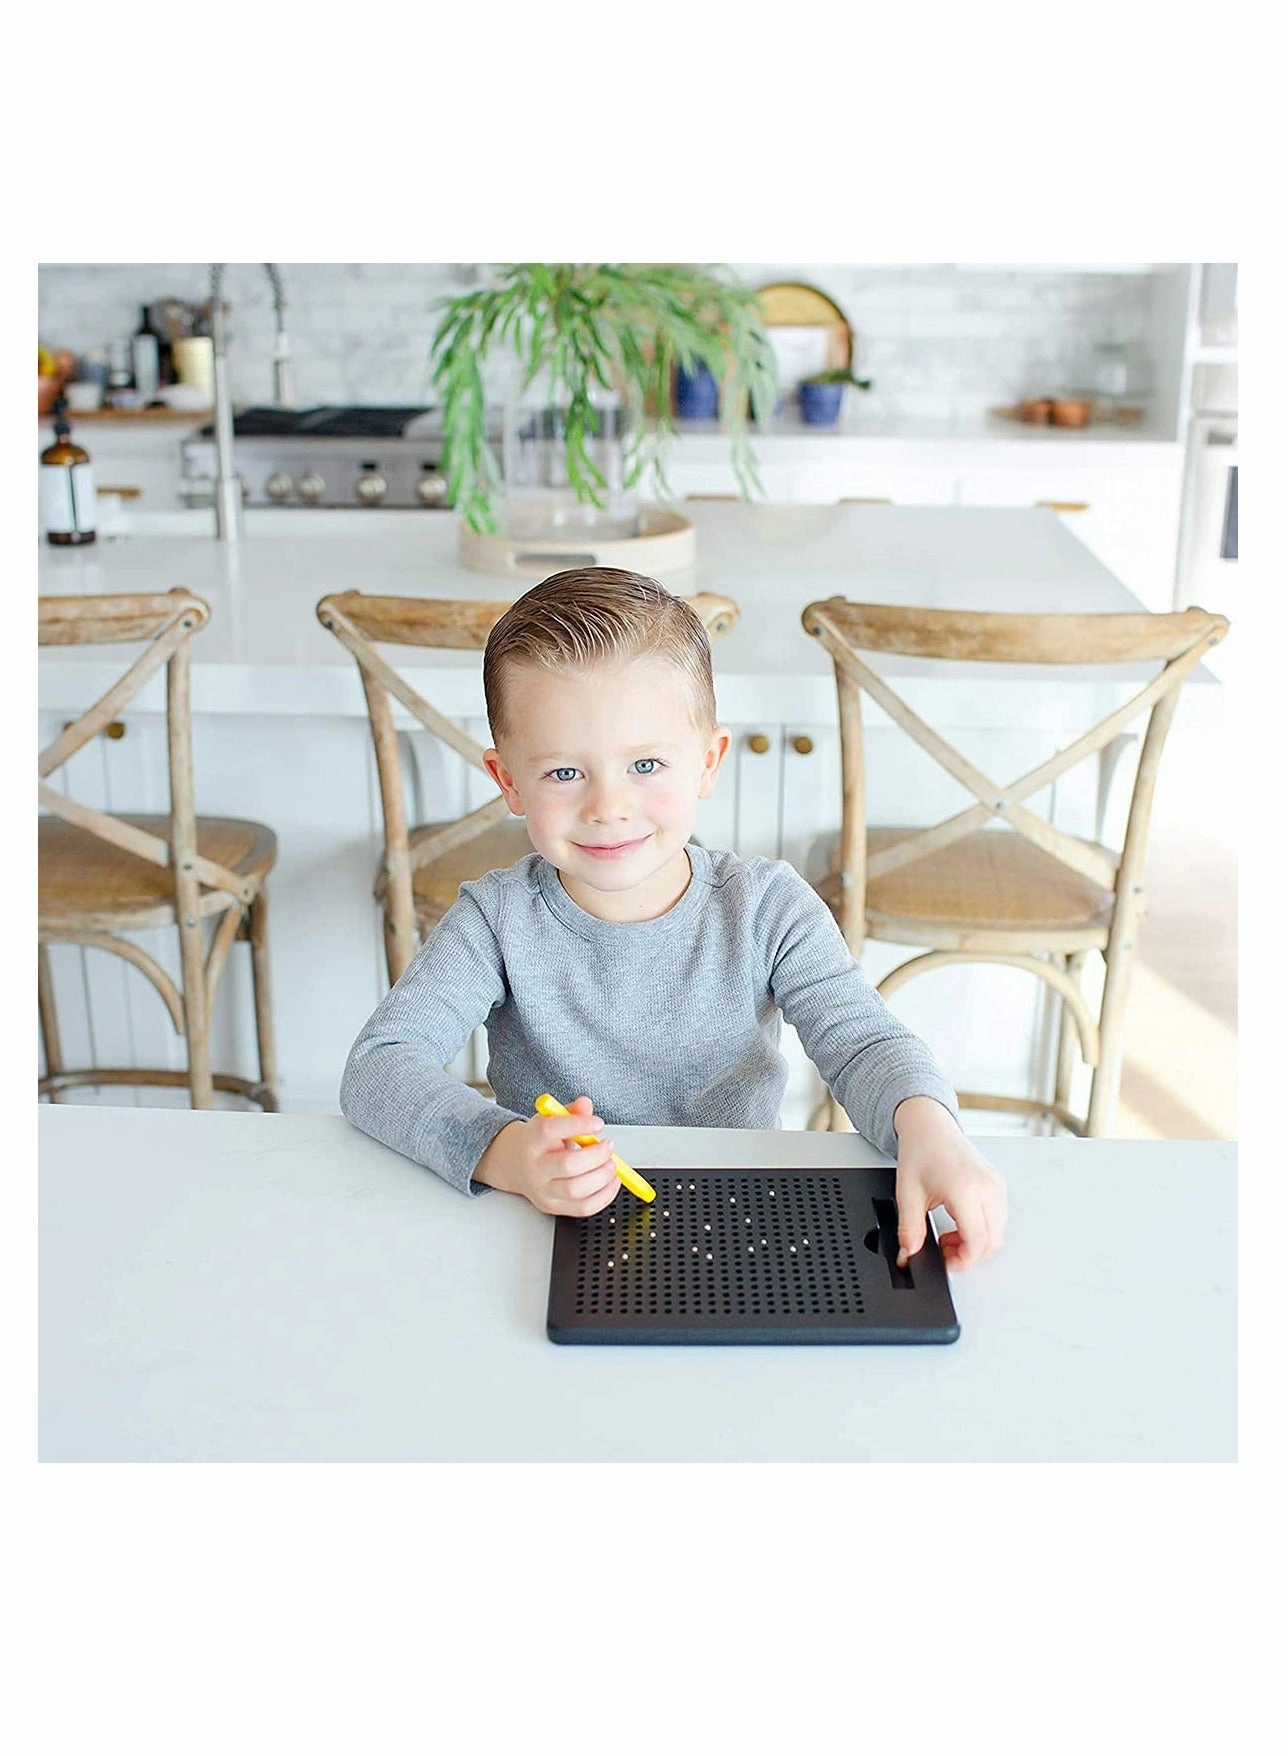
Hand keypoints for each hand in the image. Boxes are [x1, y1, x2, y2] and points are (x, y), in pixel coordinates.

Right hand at [473, 1095, 621, 1216]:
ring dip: (602, 1176)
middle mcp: (535, 1167)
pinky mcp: (553, 1207)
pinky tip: (611, 1181)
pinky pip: (583, 1208)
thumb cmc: (538, 1142)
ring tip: (611, 1163)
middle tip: (608, 1146)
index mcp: (532, 1140)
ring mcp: (543, 1190)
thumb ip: (570, 1111)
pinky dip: (605, 1196)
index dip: (578, 1125)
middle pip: (567, 1165)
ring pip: (576, 1190)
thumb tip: (585, 1105)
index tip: (598, 1123)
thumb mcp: (550, 1119)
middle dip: (596, 1155)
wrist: (515, 1164)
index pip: (550, 1130)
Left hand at [892, 1097, 1006, 1272]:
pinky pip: (999, 1220)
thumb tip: (909, 1254)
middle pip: (992, 1242)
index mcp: (964, 1189)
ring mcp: (996, 1185)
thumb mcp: (907, 1193)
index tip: (947, 1262)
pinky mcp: (998, 1185)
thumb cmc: (920, 1151)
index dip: (963, 1260)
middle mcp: (987, 1187)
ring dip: (976, 1244)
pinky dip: (983, 1230)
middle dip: (969, 1255)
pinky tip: (961, 1224)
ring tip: (950, 1235)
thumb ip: (909, 1228)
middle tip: (945, 1250)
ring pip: (998, 1233)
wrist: (930, 1127)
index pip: (977, 1241)